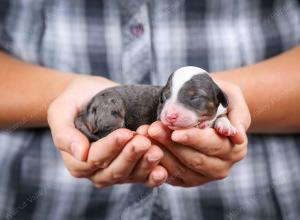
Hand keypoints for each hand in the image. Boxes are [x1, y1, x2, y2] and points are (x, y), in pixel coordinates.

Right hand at [47, 76, 167, 187]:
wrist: (90, 97)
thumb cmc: (73, 102)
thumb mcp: (60, 111)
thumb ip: (64, 133)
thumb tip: (79, 153)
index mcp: (78, 162)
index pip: (95, 159)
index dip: (111, 148)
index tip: (125, 133)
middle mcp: (97, 172)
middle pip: (115, 170)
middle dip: (131, 156)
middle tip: (144, 141)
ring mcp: (116, 171)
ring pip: (132, 175)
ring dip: (145, 164)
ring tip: (157, 149)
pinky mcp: (133, 167)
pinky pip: (144, 177)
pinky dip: (154, 176)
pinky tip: (163, 171)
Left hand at [138, 82, 249, 186]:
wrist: (207, 109)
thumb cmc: (218, 99)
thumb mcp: (232, 97)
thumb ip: (238, 114)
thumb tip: (238, 136)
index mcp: (235, 148)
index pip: (212, 145)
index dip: (194, 139)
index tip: (176, 132)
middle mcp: (221, 166)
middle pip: (194, 159)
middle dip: (171, 144)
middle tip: (152, 129)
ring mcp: (203, 176)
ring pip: (179, 169)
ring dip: (160, 153)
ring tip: (144, 135)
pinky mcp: (186, 180)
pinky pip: (170, 175)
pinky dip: (156, 163)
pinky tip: (144, 148)